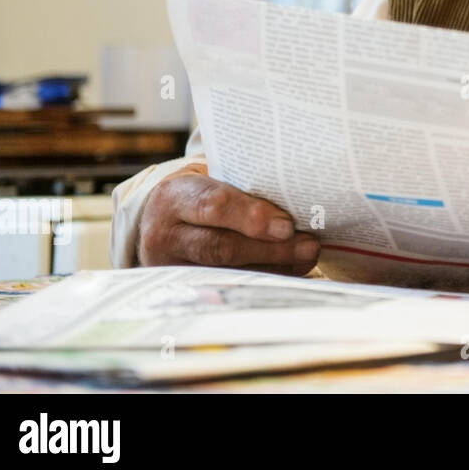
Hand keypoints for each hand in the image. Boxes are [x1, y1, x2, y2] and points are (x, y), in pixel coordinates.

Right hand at [137, 162, 320, 274]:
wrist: (160, 222)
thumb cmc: (199, 194)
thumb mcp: (209, 179)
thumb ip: (243, 186)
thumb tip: (296, 198)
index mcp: (174, 198)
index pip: (211, 206)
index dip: (250, 216)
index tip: (287, 225)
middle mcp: (167, 237)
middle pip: (220, 248)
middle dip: (269, 249)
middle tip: (308, 245)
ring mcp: (175, 270)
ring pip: (228, 274)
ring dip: (274, 267)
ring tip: (307, 257)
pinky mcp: (187, 290)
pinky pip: (231, 289)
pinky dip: (267, 280)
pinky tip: (295, 273)